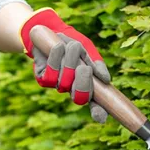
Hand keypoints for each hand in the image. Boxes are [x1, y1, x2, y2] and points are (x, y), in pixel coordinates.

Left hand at [19, 8, 110, 123]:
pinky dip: (56, 57)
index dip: (98, 111)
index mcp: (86, 83)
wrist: (49, 30)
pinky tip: (57, 47)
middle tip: (84, 68)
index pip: (94, 103)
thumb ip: (97, 63)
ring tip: (69, 46)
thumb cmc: (71, 42)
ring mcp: (57, 85)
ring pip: (65, 81)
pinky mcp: (43, 79)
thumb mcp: (87, 49)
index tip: (101, 118)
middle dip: (83, 82)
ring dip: (69, 60)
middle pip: (79, 97)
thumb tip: (106, 80)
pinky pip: (51, 73)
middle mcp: (71, 88)